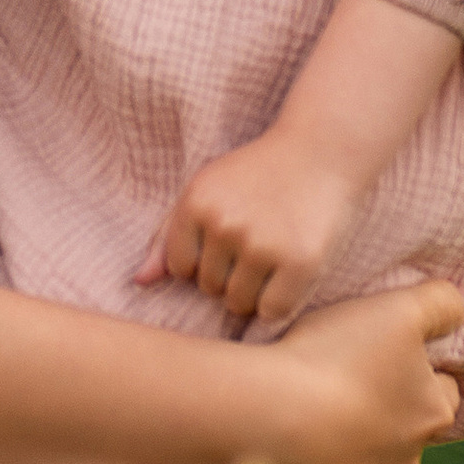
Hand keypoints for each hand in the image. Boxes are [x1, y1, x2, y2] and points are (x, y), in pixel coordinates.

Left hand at [136, 125, 359, 330]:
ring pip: (239, 304)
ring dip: (254, 291)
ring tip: (274, 254)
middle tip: (258, 240)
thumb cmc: (258, 174)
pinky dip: (280, 301)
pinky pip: (272, 311)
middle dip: (229, 274)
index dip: (203, 259)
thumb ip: (168, 235)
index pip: (180, 267)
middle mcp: (225, 225)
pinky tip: (290, 272)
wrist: (323, 151)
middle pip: (209, 288)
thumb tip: (140, 282)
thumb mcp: (206, 189)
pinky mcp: (300, 263)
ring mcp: (262, 245)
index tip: (227, 239)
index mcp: (196, 203)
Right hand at [232, 283, 463, 463]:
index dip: (415, 370)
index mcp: (431, 416)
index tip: (381, 356)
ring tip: (305, 419)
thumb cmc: (333, 360)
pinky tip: (290, 456)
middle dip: (382, 417)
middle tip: (338, 385)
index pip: (442, 390)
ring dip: (347, 452)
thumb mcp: (396, 310)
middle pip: (403, 436)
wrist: (262, 422)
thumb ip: (440, 303)